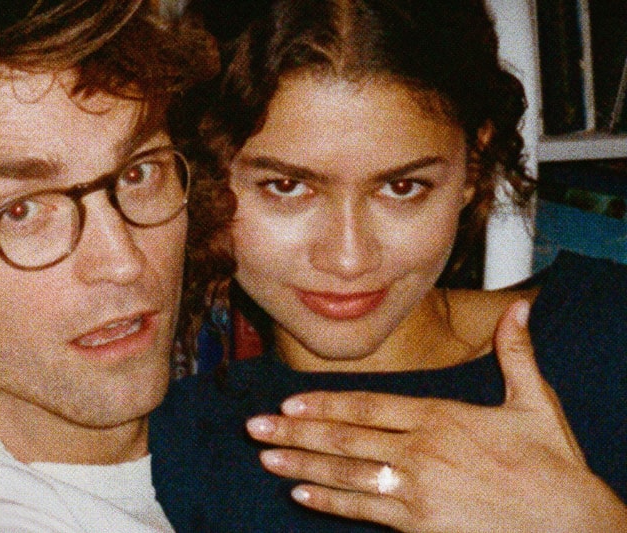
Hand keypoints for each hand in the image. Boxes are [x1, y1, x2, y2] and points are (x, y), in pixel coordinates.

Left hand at [246, 300, 626, 531]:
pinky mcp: (421, 525)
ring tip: (265, 456)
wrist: (574, 527)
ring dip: (301, 463)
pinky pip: (365, 511)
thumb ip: (518, 353)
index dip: (325, 402)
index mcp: (442, 417)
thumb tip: (522, 307)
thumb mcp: (535, 402)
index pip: (368, 405)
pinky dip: (331, 502)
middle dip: (296, 430)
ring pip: (346, 473)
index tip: (290, 400)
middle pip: (345, 437)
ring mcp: (417, 490)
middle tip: (255, 426)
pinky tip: (301, 494)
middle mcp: (421, 451)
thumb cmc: (554, 466)